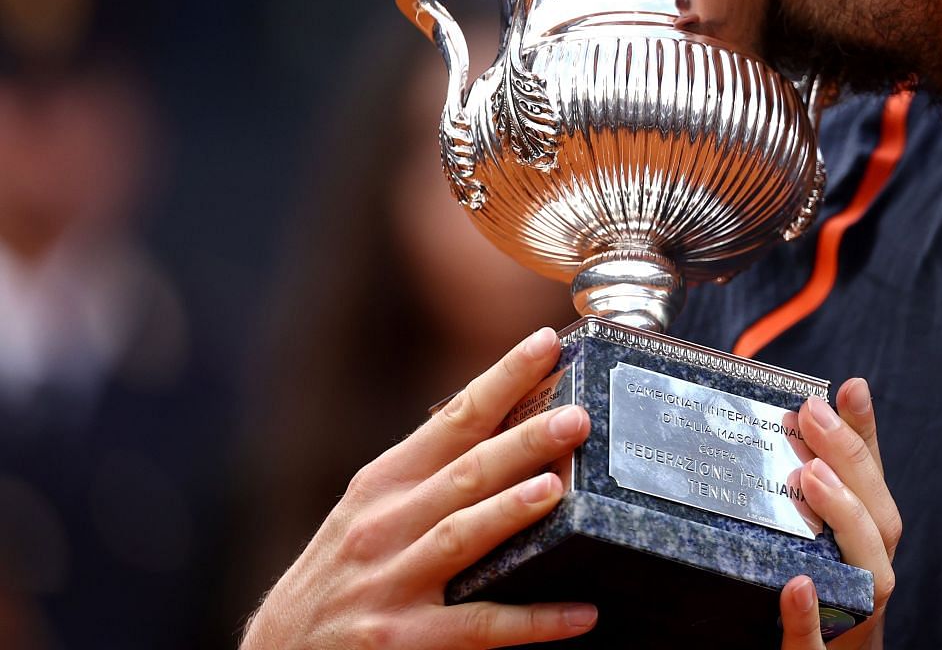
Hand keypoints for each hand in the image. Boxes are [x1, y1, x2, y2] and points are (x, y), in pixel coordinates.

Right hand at [241, 327, 595, 648]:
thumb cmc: (339, 574)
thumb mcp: (368, 512)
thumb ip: (429, 478)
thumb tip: (514, 436)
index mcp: (383, 484)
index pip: (452, 421)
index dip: (501, 380)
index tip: (545, 344)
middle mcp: (384, 526)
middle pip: (466, 474)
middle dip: (523, 442)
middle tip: (575, 417)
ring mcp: (391, 584)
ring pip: (461, 538)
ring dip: (510, 511)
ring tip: (556, 489)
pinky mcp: (400, 640)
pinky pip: (477, 626)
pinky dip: (532, 621)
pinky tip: (580, 613)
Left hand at [777, 378, 900, 649]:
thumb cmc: (819, 604)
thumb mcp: (819, 543)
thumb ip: (814, 493)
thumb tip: (796, 420)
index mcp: (868, 549)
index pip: (874, 487)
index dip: (866, 436)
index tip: (850, 387)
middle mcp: (871, 580)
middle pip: (879, 525)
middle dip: (852, 466)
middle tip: (814, 418)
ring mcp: (852, 622)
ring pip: (872, 577)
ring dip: (846, 523)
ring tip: (813, 477)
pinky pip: (815, 646)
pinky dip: (807, 618)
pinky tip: (795, 586)